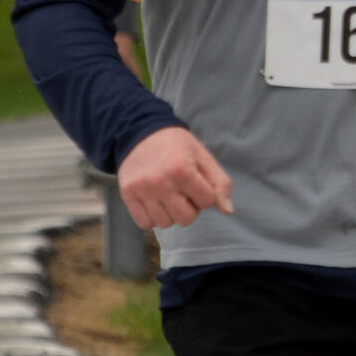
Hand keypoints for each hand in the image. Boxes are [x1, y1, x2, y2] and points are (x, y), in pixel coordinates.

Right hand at [117, 126, 232, 228]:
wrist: (140, 131)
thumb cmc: (177, 145)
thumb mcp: (203, 156)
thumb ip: (220, 183)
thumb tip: (227, 211)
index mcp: (182, 170)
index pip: (207, 202)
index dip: (205, 194)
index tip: (196, 182)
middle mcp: (160, 182)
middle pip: (186, 218)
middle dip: (189, 208)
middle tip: (182, 191)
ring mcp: (142, 190)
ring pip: (165, 223)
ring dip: (170, 213)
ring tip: (167, 195)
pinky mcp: (127, 194)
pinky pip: (145, 223)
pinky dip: (152, 217)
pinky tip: (154, 201)